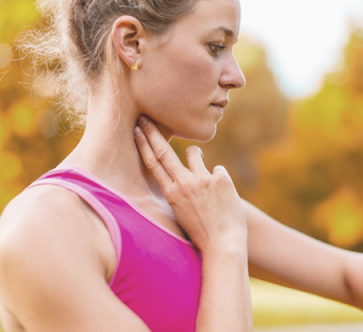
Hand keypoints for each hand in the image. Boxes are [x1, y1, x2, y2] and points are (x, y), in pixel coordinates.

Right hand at [134, 116, 246, 253]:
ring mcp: (202, 180)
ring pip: (194, 154)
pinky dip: (221, 182)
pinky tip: (224, 199)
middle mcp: (184, 184)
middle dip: (152, 132)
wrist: (224, 246)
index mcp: (171, 194)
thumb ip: (180, 191)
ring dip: (196, 157)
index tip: (137, 129)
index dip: (144, 145)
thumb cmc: (203, 233)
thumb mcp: (182, 212)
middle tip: (145, 116)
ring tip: (204, 179)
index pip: (153, 164)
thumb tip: (180, 174)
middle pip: (164, 151)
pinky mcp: (221, 179)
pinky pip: (219, 171)